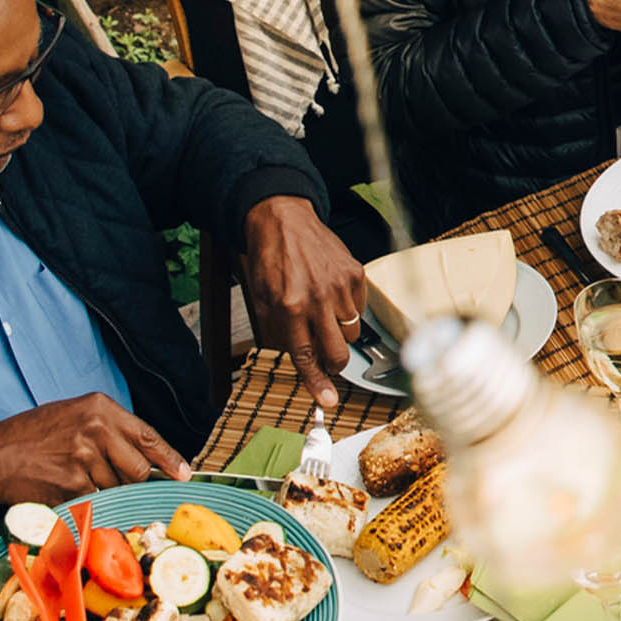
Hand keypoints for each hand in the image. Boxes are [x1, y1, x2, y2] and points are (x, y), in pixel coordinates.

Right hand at [0, 394, 188, 505]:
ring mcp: (84, 459)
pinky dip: (85, 502)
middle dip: (132, 482)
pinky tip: (64, 489)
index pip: (148, 437)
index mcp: (99, 408)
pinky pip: (95, 501)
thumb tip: (147, 456)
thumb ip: (109, 430)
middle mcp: (95, 430)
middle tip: (112, 481)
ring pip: (117, 489)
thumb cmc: (32, 436)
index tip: (183, 474)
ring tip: (73, 478)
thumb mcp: (73, 416)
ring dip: (104, 492)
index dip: (170, 460)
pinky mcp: (72, 485)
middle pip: (138, 470)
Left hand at [238, 193, 371, 407]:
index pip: (307, 355)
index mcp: (290, 307)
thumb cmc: (269, 259)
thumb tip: (300, 358)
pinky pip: (359, 308)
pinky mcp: (355, 273)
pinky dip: (348, 310)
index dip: (317, 383)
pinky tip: (332, 295)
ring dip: (339, 333)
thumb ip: (279, 330)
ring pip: (351, 332)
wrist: (283, 219)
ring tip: (324, 315)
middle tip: (329, 360)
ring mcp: (340, 286)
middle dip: (335, 364)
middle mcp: (318, 299)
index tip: (328, 401)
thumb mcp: (261, 298)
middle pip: (339, 352)